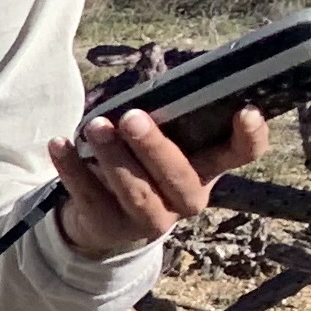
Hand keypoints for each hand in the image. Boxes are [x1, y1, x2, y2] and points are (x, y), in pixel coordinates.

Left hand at [49, 102, 266, 262]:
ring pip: (136, 191)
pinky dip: (72, 169)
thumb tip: (159, 82)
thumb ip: (168, 118)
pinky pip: (90, 197)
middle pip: (178, 175)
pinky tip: (60, 144)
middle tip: (132, 117)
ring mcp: (151, 219)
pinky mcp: (110, 228)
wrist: (106, 217)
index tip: (246, 110)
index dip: (250, 136)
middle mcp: (187, 197)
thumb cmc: (144, 163)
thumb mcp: (164, 141)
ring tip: (95, 126)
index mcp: (209, 168)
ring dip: (113, 156)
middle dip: (154, 147)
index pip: (243, 154)